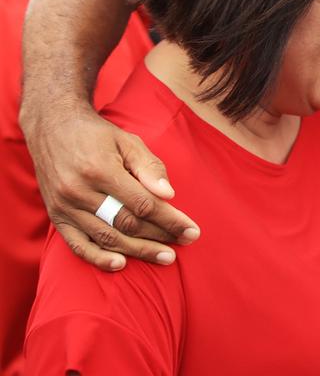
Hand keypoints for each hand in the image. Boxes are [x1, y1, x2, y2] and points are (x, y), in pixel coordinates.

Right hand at [21, 105, 199, 270]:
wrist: (53, 129)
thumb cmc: (98, 135)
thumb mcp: (128, 141)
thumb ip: (149, 167)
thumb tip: (168, 195)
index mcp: (101, 170)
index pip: (142, 204)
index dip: (169, 220)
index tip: (191, 231)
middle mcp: (79, 191)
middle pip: (126, 223)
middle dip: (159, 236)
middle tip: (185, 243)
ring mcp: (65, 206)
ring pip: (106, 237)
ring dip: (138, 250)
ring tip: (165, 257)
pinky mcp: (56, 216)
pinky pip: (77, 244)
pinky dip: (98, 258)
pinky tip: (120, 264)